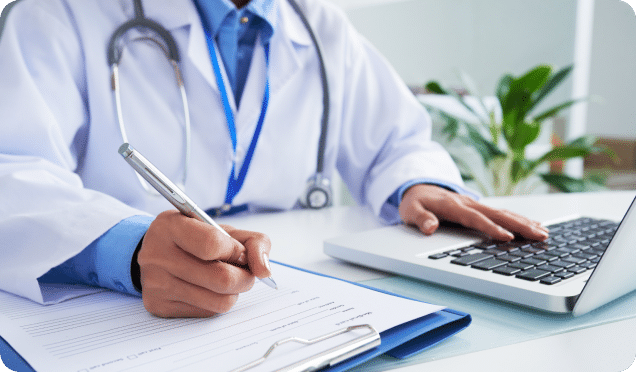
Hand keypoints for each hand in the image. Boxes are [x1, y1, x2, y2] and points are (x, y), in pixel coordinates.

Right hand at [137, 210, 271, 317]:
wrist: (154, 253)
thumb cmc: (194, 238)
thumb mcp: (222, 229)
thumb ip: (252, 242)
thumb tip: (264, 270)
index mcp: (171, 226)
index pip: (212, 244)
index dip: (236, 251)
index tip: (240, 252)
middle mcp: (158, 255)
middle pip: (221, 279)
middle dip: (245, 277)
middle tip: (245, 272)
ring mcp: (157, 283)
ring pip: (219, 301)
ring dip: (234, 292)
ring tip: (228, 280)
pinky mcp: (159, 306)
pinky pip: (207, 312)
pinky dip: (217, 301)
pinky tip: (209, 289)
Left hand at [398, 184, 548, 240]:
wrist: (418, 187)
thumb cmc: (415, 202)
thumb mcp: (410, 211)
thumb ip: (421, 219)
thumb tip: (430, 227)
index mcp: (453, 206)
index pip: (475, 218)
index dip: (491, 228)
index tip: (507, 238)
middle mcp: (468, 203)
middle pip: (497, 214)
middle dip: (519, 225)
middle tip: (539, 235)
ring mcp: (475, 204)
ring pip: (503, 213)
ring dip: (524, 222)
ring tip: (543, 233)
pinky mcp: (479, 207)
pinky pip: (501, 213)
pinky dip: (518, 219)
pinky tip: (533, 226)